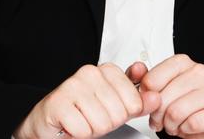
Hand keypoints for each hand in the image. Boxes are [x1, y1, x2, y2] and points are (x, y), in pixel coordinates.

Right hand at [14, 62, 159, 138]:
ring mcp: (72, 86)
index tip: (108, 110)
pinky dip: (78, 134)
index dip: (123, 113)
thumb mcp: (115, 106)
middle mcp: (89, 73)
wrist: (48, 121)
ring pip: (102, 122)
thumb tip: (155, 97)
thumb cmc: (82, 112)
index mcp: (106, 70)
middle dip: (107, 123)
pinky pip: (84, 129)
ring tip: (82, 120)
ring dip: (92, 129)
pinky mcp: (58, 103)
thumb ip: (137, 100)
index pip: (133, 101)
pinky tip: (71, 124)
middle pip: (118, 113)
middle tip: (92, 117)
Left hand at [140, 54, 203, 137]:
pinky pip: (194, 123)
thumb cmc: (182, 104)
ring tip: (173, 124)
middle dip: (157, 116)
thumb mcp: (160, 89)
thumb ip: (145, 78)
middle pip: (164, 97)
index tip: (149, 103)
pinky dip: (186, 130)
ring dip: (171, 125)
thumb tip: (137, 70)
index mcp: (183, 62)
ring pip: (177, 111)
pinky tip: (187, 127)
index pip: (152, 79)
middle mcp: (201, 71)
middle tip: (160, 120)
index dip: (147, 98)